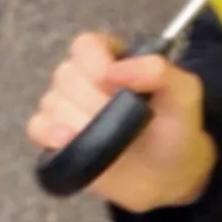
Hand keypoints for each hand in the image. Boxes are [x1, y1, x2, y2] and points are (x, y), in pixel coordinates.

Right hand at [25, 31, 214, 208]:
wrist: (169, 175)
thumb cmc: (175, 129)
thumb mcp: (184, 94)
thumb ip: (158, 71)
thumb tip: (113, 71)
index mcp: (112, 59)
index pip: (85, 45)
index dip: (94, 62)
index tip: (111, 83)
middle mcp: (83, 79)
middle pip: (67, 75)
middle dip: (93, 101)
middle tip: (120, 120)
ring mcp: (66, 108)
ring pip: (53, 102)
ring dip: (79, 121)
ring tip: (107, 138)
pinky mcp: (56, 138)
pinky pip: (37, 126)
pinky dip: (49, 133)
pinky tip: (68, 141)